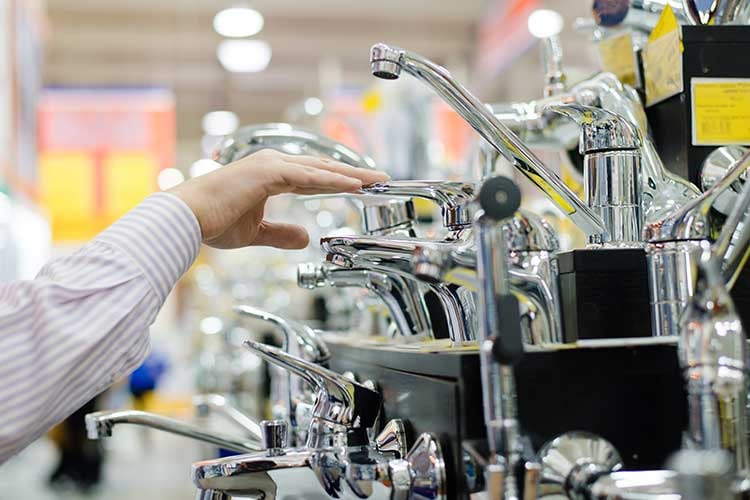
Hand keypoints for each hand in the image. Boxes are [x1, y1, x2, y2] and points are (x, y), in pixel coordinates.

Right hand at [170, 149, 388, 248]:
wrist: (187, 219)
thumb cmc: (213, 223)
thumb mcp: (255, 233)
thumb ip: (281, 234)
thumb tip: (306, 237)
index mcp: (270, 175)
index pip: (314, 177)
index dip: (339, 181)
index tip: (361, 187)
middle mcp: (272, 164)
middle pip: (323, 168)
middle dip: (353, 174)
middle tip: (380, 178)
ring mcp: (270, 165)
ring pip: (320, 169)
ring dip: (350, 174)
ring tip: (376, 179)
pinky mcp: (267, 172)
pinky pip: (307, 177)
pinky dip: (332, 180)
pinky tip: (353, 185)